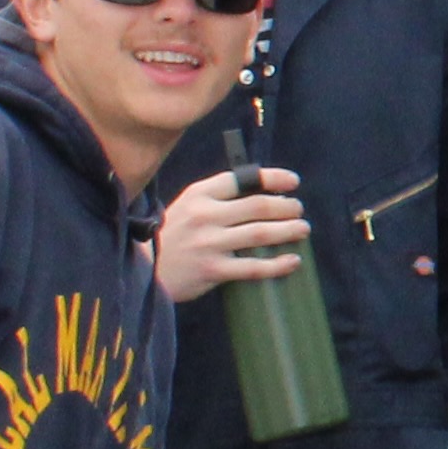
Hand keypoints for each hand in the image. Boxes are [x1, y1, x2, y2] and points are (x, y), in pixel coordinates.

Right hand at [155, 165, 312, 301]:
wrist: (144, 269)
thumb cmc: (172, 235)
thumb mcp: (188, 206)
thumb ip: (217, 198)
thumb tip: (261, 193)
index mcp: (200, 194)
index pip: (242, 179)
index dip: (273, 178)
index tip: (293, 182)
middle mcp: (205, 215)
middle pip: (258, 206)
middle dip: (286, 206)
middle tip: (299, 210)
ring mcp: (209, 243)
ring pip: (260, 233)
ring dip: (288, 230)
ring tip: (303, 229)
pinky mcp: (213, 270)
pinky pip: (253, 267)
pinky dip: (277, 264)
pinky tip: (293, 261)